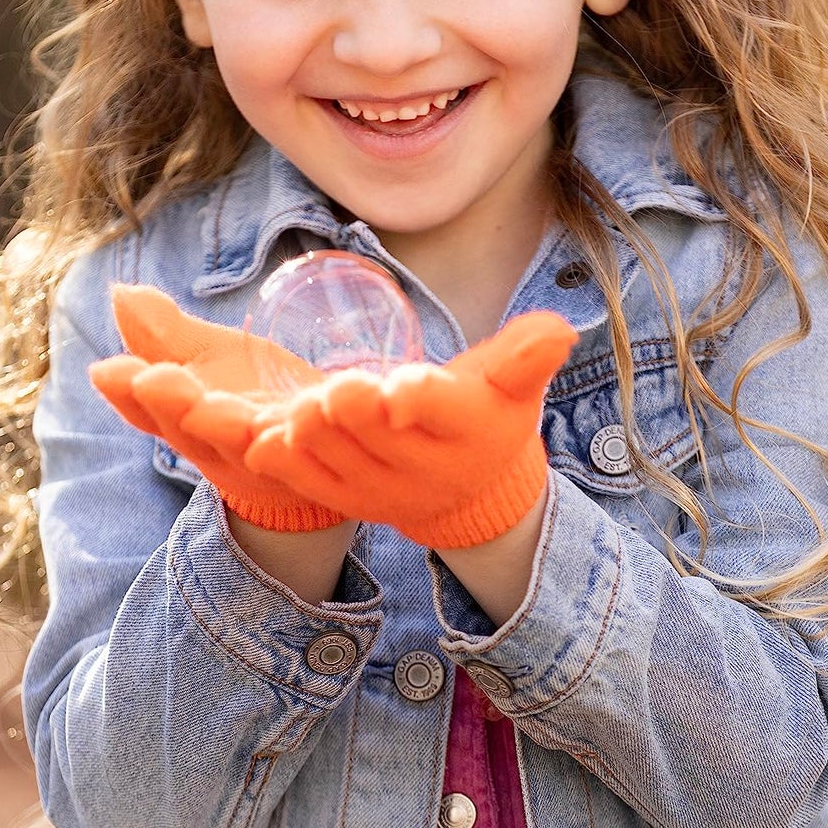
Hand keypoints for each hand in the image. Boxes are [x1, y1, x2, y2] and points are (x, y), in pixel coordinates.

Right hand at [88, 284, 346, 532]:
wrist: (328, 448)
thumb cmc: (257, 401)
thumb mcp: (209, 362)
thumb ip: (166, 335)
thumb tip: (120, 294)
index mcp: (186, 426)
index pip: (147, 413)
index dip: (127, 396)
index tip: (109, 372)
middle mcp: (225, 452)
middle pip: (195, 434)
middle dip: (175, 407)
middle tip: (153, 380)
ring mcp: (275, 462)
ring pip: (250, 449)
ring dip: (231, 429)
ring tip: (216, 406)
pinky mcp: (324, 460)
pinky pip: (315, 452)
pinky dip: (305, 437)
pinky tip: (303, 414)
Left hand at [243, 312, 577, 548]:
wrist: (471, 493)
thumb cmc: (489, 416)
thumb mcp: (514, 386)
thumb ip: (528, 355)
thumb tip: (563, 329)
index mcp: (469, 429)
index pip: (446, 412)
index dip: (423, 401)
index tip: (402, 388)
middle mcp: (426, 467)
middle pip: (382, 438)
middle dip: (356, 415)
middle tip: (332, 389)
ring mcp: (382, 489)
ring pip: (340, 462)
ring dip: (314, 437)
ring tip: (298, 411)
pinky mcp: (348, 499)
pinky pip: (312, 484)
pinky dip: (288, 465)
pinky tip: (264, 444)